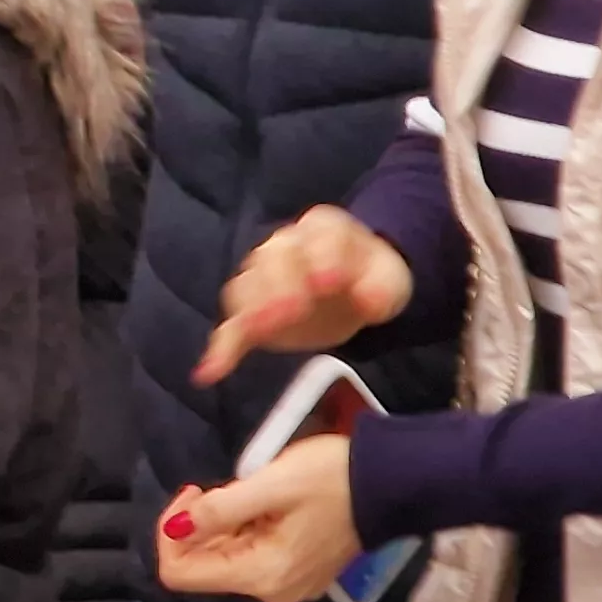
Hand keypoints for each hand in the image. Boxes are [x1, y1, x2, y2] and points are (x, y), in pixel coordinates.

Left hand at [157, 433, 365, 601]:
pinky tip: (262, 505)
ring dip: (220, 524)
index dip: (171, 532)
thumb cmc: (332, 479)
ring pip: (223, 558)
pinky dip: (242, 528)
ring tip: (247, 492)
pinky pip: (249, 554)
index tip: (193, 495)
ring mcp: (286, 584)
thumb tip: (174, 530)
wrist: (393, 483)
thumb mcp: (269, 485)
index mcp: (262, 576)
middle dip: (196, 525)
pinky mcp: (296, 571)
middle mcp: (271, 592)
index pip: (179, 573)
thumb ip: (218, 510)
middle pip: (200, 566)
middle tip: (217, 487)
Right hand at [197, 206, 413, 384]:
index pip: (318, 235)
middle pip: (272, 259)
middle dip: (278, 284)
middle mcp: (285, 247)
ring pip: (245, 287)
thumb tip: (370, 303)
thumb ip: (382, 284)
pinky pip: (231, 327)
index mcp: (323, 230)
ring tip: (258, 330)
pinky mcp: (252, 315)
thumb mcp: (390, 276)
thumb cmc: (369, 276)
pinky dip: (221, 348)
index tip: (330, 283)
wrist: (351, 287)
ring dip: (250, 308)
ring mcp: (262, 279)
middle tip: (291, 310)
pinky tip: (212, 370)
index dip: (323, 257)